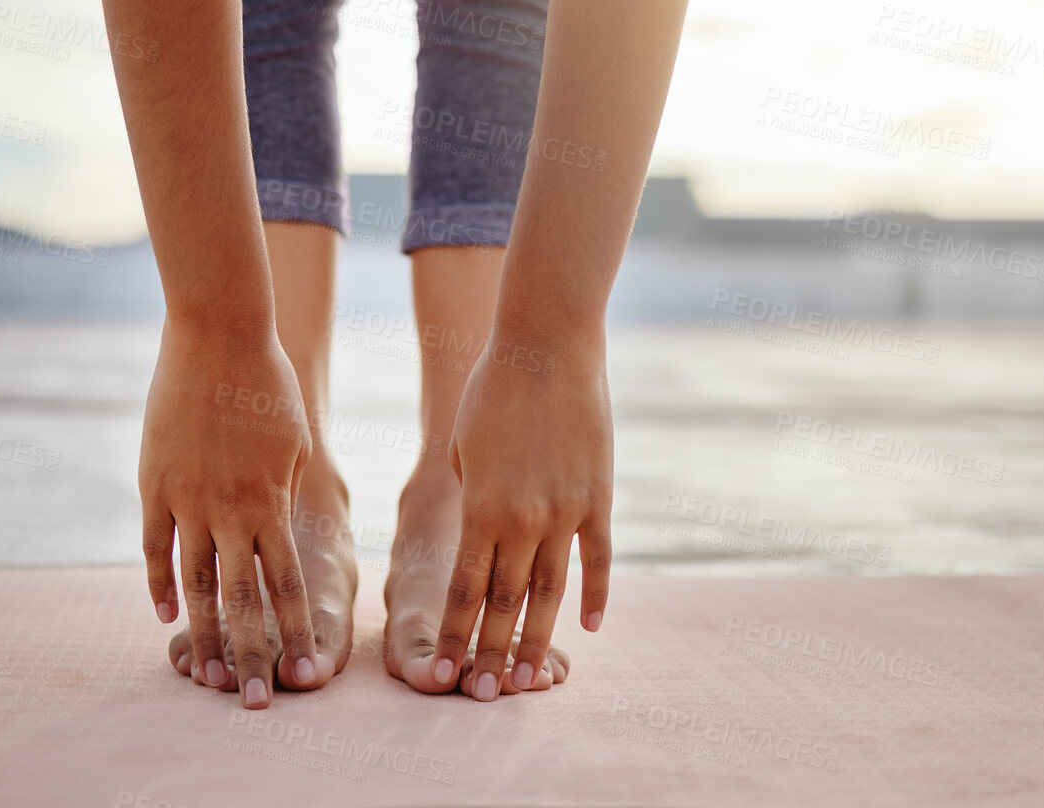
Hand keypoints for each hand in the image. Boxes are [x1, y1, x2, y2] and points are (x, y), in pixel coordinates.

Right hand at [138, 316, 318, 707]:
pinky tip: (165, 615)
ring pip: (194, 582)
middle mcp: (230, 509)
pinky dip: (158, 582)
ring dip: (200, 632)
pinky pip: (154, 546)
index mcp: (272, 501)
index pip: (286, 584)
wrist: (218, 334)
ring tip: (203, 674)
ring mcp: (186, 499)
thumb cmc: (268, 382)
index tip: (303, 674)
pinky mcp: (153, 483)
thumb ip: (286, 491)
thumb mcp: (294, 442)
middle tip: (252, 701)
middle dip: (249, 654)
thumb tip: (281, 528)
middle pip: (241, 598)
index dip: (293, 632)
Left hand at [433, 330, 612, 699]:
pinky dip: (595, 595)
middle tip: (487, 697)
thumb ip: (471, 495)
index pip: (464, 590)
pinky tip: (590, 628)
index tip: (445, 674)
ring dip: (539, 639)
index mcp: (480, 509)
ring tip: (532, 681)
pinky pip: (598, 559)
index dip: (455, 636)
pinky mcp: (598, 498)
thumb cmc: (492, 387)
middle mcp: (523, 520)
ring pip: (551, 592)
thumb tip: (483, 529)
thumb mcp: (463, 445)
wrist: (547, 346)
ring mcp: (566, 512)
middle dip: (493, 654)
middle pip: (505, 603)